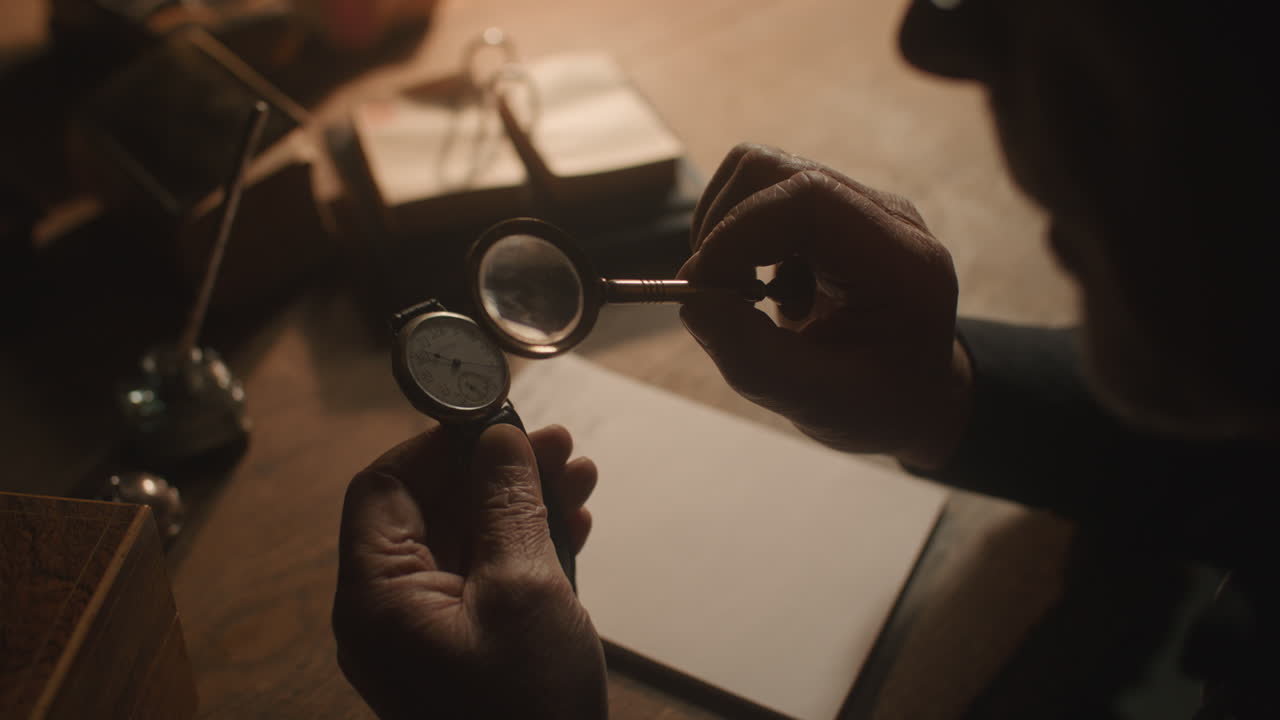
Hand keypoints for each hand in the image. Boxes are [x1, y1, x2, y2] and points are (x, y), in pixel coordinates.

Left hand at [332, 423, 605, 719]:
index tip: (494, 419)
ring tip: (580, 475)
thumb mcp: (524, 590)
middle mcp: (389, 612)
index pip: (384, 488)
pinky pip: (483, 579)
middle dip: (496, 471)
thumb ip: (508, 504)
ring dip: (521, 504)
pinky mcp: (461, 649)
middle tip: (557, 444)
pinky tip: (573, 526)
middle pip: (431, 510)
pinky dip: (525, 548)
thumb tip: (498, 438)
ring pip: (466, 541)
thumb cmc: (527, 709)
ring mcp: (426, 634)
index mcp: (377, 597)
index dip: (437, 444)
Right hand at [679, 143, 971, 467]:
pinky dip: (740, 239)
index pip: (806, 200)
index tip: (703, 292)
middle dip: (722, 231)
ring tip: (749, 296)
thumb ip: (753, 359)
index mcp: (901, 263)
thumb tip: (692, 302)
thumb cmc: (878, 405)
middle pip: (772, 171)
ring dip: (728, 233)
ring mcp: (858, 205)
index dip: (736, 234)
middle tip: (720, 300)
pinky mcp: (833, 209)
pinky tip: (767, 291)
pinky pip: (762, 194)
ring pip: (759, 173)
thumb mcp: (817, 404)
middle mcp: (884, 217)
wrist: (915, 395)